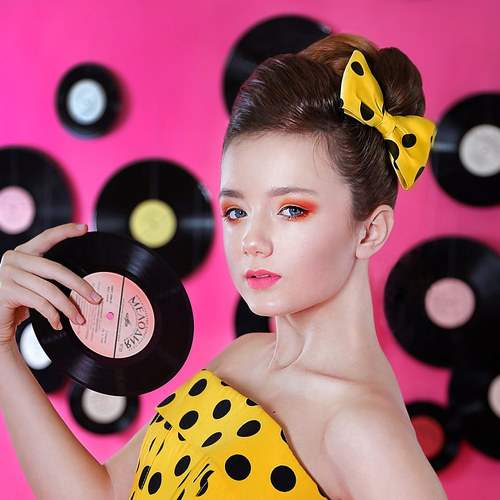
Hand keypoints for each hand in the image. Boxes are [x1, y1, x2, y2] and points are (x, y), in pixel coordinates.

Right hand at [0, 223, 101, 347]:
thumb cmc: (17, 302)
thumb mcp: (34, 285)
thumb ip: (51, 279)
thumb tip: (85, 288)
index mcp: (24, 252)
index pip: (47, 237)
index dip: (66, 231)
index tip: (84, 228)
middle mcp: (14, 259)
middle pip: (55, 269)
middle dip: (80, 286)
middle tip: (96, 298)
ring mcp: (7, 274)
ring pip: (49, 289)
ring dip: (68, 307)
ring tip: (79, 318)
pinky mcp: (5, 291)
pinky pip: (39, 303)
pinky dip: (52, 315)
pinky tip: (58, 323)